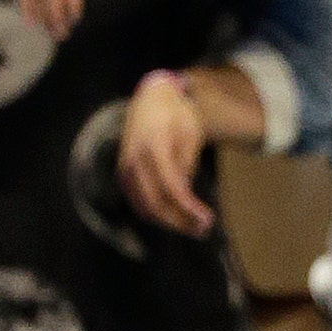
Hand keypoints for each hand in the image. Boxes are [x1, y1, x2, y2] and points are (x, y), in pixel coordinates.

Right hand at [118, 69, 213, 235]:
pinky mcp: (123, 176)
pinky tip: (177, 218)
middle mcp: (135, 160)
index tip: (208, 220)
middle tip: (204, 229)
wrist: (150, 100)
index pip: (171, 188)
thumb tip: (185, 198)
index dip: (189, 209)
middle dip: (181, 222)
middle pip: (156, 204)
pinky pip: (139, 203)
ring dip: (170, 223)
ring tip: (194, 227)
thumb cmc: (176, 114)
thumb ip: (187, 165)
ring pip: (145, 208)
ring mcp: (125, 169)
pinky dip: (157, 215)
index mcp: (154, 146)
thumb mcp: (191, 133)